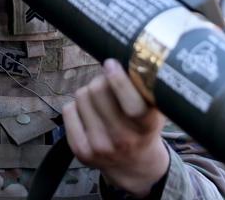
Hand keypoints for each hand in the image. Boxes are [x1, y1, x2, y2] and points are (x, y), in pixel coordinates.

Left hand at [63, 59, 168, 196]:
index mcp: (146, 127)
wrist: (134, 165)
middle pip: (97, 90)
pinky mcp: (80, 150)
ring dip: (90, 92)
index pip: (132, 104)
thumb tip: (126, 59)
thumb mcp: (156, 110)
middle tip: (108, 81)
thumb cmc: (143, 127)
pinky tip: (90, 114)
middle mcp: (123, 140)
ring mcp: (100, 147)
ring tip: (102, 101)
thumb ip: (145, 88)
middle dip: (101, 79)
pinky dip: (77, 106)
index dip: (118, 80)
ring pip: (81, 96)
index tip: (111, 64)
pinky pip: (68, 109)